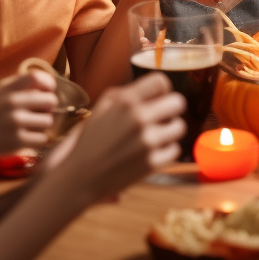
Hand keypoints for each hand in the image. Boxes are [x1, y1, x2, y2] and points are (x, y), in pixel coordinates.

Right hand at [0, 70, 59, 166]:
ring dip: (43, 125)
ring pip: (48, 120)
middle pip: (50, 100)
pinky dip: (38, 139)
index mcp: (8, 88)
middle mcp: (12, 102)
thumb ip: (21, 84)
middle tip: (40, 113)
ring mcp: (15, 122)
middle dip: (48, 107)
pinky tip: (27, 138)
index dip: (48, 84)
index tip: (47, 92)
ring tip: (30, 127)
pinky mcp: (17, 141)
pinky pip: (43, 138)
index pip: (38, 77)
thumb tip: (50, 83)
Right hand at [55, 72, 185, 201]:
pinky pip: (174, 150)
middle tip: (161, 118)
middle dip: (170, 110)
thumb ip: (126, 94)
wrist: (78, 177)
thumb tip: (154, 87)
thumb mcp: (101, 108)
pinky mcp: (152, 163)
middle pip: (178, 102)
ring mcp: (146, 141)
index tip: (158, 98)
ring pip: (179, 126)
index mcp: (125, 100)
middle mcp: (138, 117)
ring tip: (156, 136)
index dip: (162, 90)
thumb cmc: (89, 141)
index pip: (161, 81)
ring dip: (169, 132)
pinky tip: (151, 153)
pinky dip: (165, 152)